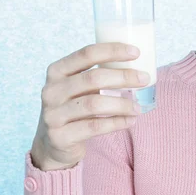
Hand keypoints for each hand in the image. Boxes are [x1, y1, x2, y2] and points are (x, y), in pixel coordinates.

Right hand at [30, 42, 149, 170]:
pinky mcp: (60, 136)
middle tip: (144, 79)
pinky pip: (94, 127)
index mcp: (56, 71)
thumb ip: (96, 76)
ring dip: (122, 104)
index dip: (112, 50)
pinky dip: (116, 122)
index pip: (86, 54)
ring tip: (138, 107)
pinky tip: (130, 121)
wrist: (53, 144)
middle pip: (92, 78)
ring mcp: (53, 114)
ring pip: (94, 104)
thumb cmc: (74, 108)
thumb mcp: (77, 88)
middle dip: (123, 77)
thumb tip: (137, 65)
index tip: (136, 52)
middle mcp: (51, 91)